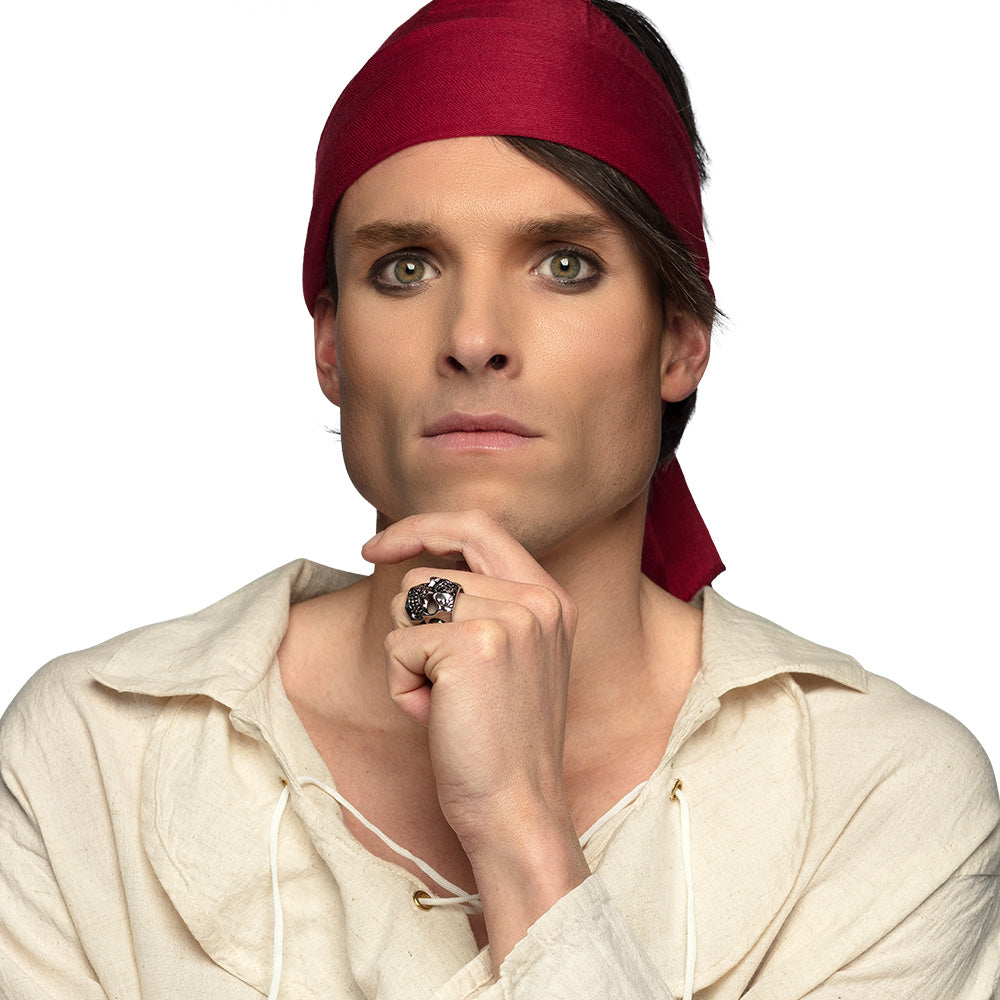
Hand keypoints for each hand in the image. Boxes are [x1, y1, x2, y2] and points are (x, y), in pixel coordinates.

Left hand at [363, 509, 575, 846]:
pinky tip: (437, 717)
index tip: (377, 548)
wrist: (516, 811)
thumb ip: (484, 603)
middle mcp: (536, 598)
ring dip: (409, 657)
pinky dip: (401, 684)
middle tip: (443, 685)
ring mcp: (509, 618)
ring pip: (406, 605)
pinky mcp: (472, 644)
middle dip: (412, 628)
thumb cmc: (500, 742)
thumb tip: (413, 564)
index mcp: (551, 597)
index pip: (477, 526)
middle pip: (428, 572)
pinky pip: (397, 644)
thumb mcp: (511, 657)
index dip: (421, 527)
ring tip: (448, 701)